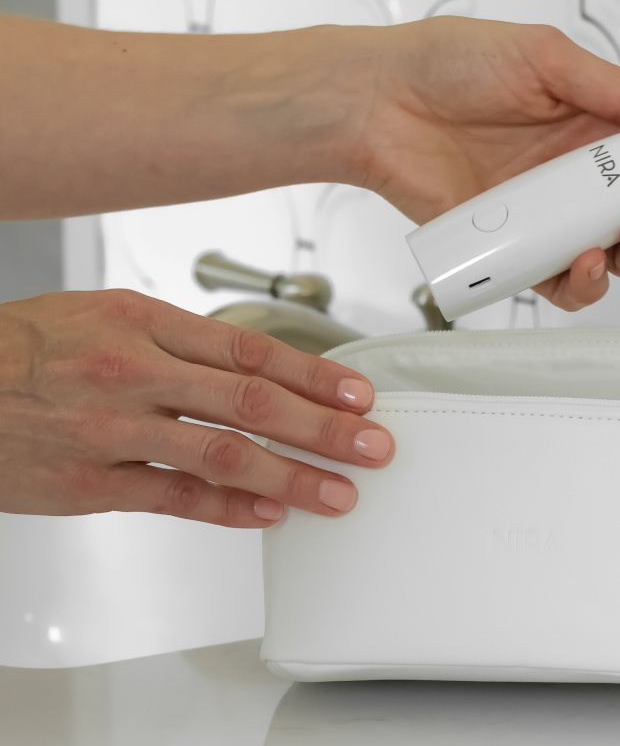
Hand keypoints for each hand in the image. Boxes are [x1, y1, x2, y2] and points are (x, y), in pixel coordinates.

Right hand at [0, 290, 393, 526]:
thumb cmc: (26, 347)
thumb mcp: (105, 315)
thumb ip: (180, 342)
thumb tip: (258, 370)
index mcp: (142, 322)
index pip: (252, 350)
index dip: (315, 375)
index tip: (359, 395)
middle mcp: (133, 372)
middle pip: (251, 402)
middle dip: (323, 428)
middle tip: (372, 447)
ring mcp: (111, 431)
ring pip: (221, 454)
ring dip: (289, 477)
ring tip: (337, 493)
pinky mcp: (89, 484)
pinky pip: (172, 499)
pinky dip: (227, 511)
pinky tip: (268, 517)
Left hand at [348, 16, 619, 310]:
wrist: (376, 103)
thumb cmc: (448, 66)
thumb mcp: (544, 58)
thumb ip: (616, 89)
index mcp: (601, 125)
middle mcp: (585, 176)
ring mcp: (555, 216)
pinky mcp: (521, 251)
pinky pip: (567, 283)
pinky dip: (584, 282)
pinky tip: (581, 262)